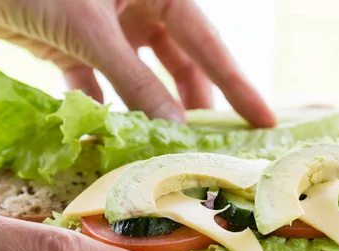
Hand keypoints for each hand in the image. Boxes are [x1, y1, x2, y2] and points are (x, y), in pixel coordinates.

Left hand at [0, 0, 275, 126]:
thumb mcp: (92, 30)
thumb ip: (135, 79)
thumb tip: (176, 125)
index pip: (208, 44)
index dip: (237, 84)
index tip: (264, 118)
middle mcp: (137, 9)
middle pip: (179, 66)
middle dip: (194, 104)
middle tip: (213, 145)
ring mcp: (108, 30)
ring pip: (141, 80)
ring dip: (150, 112)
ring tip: (166, 147)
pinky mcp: (75, 47)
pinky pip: (99, 85)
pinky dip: (104, 110)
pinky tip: (111, 137)